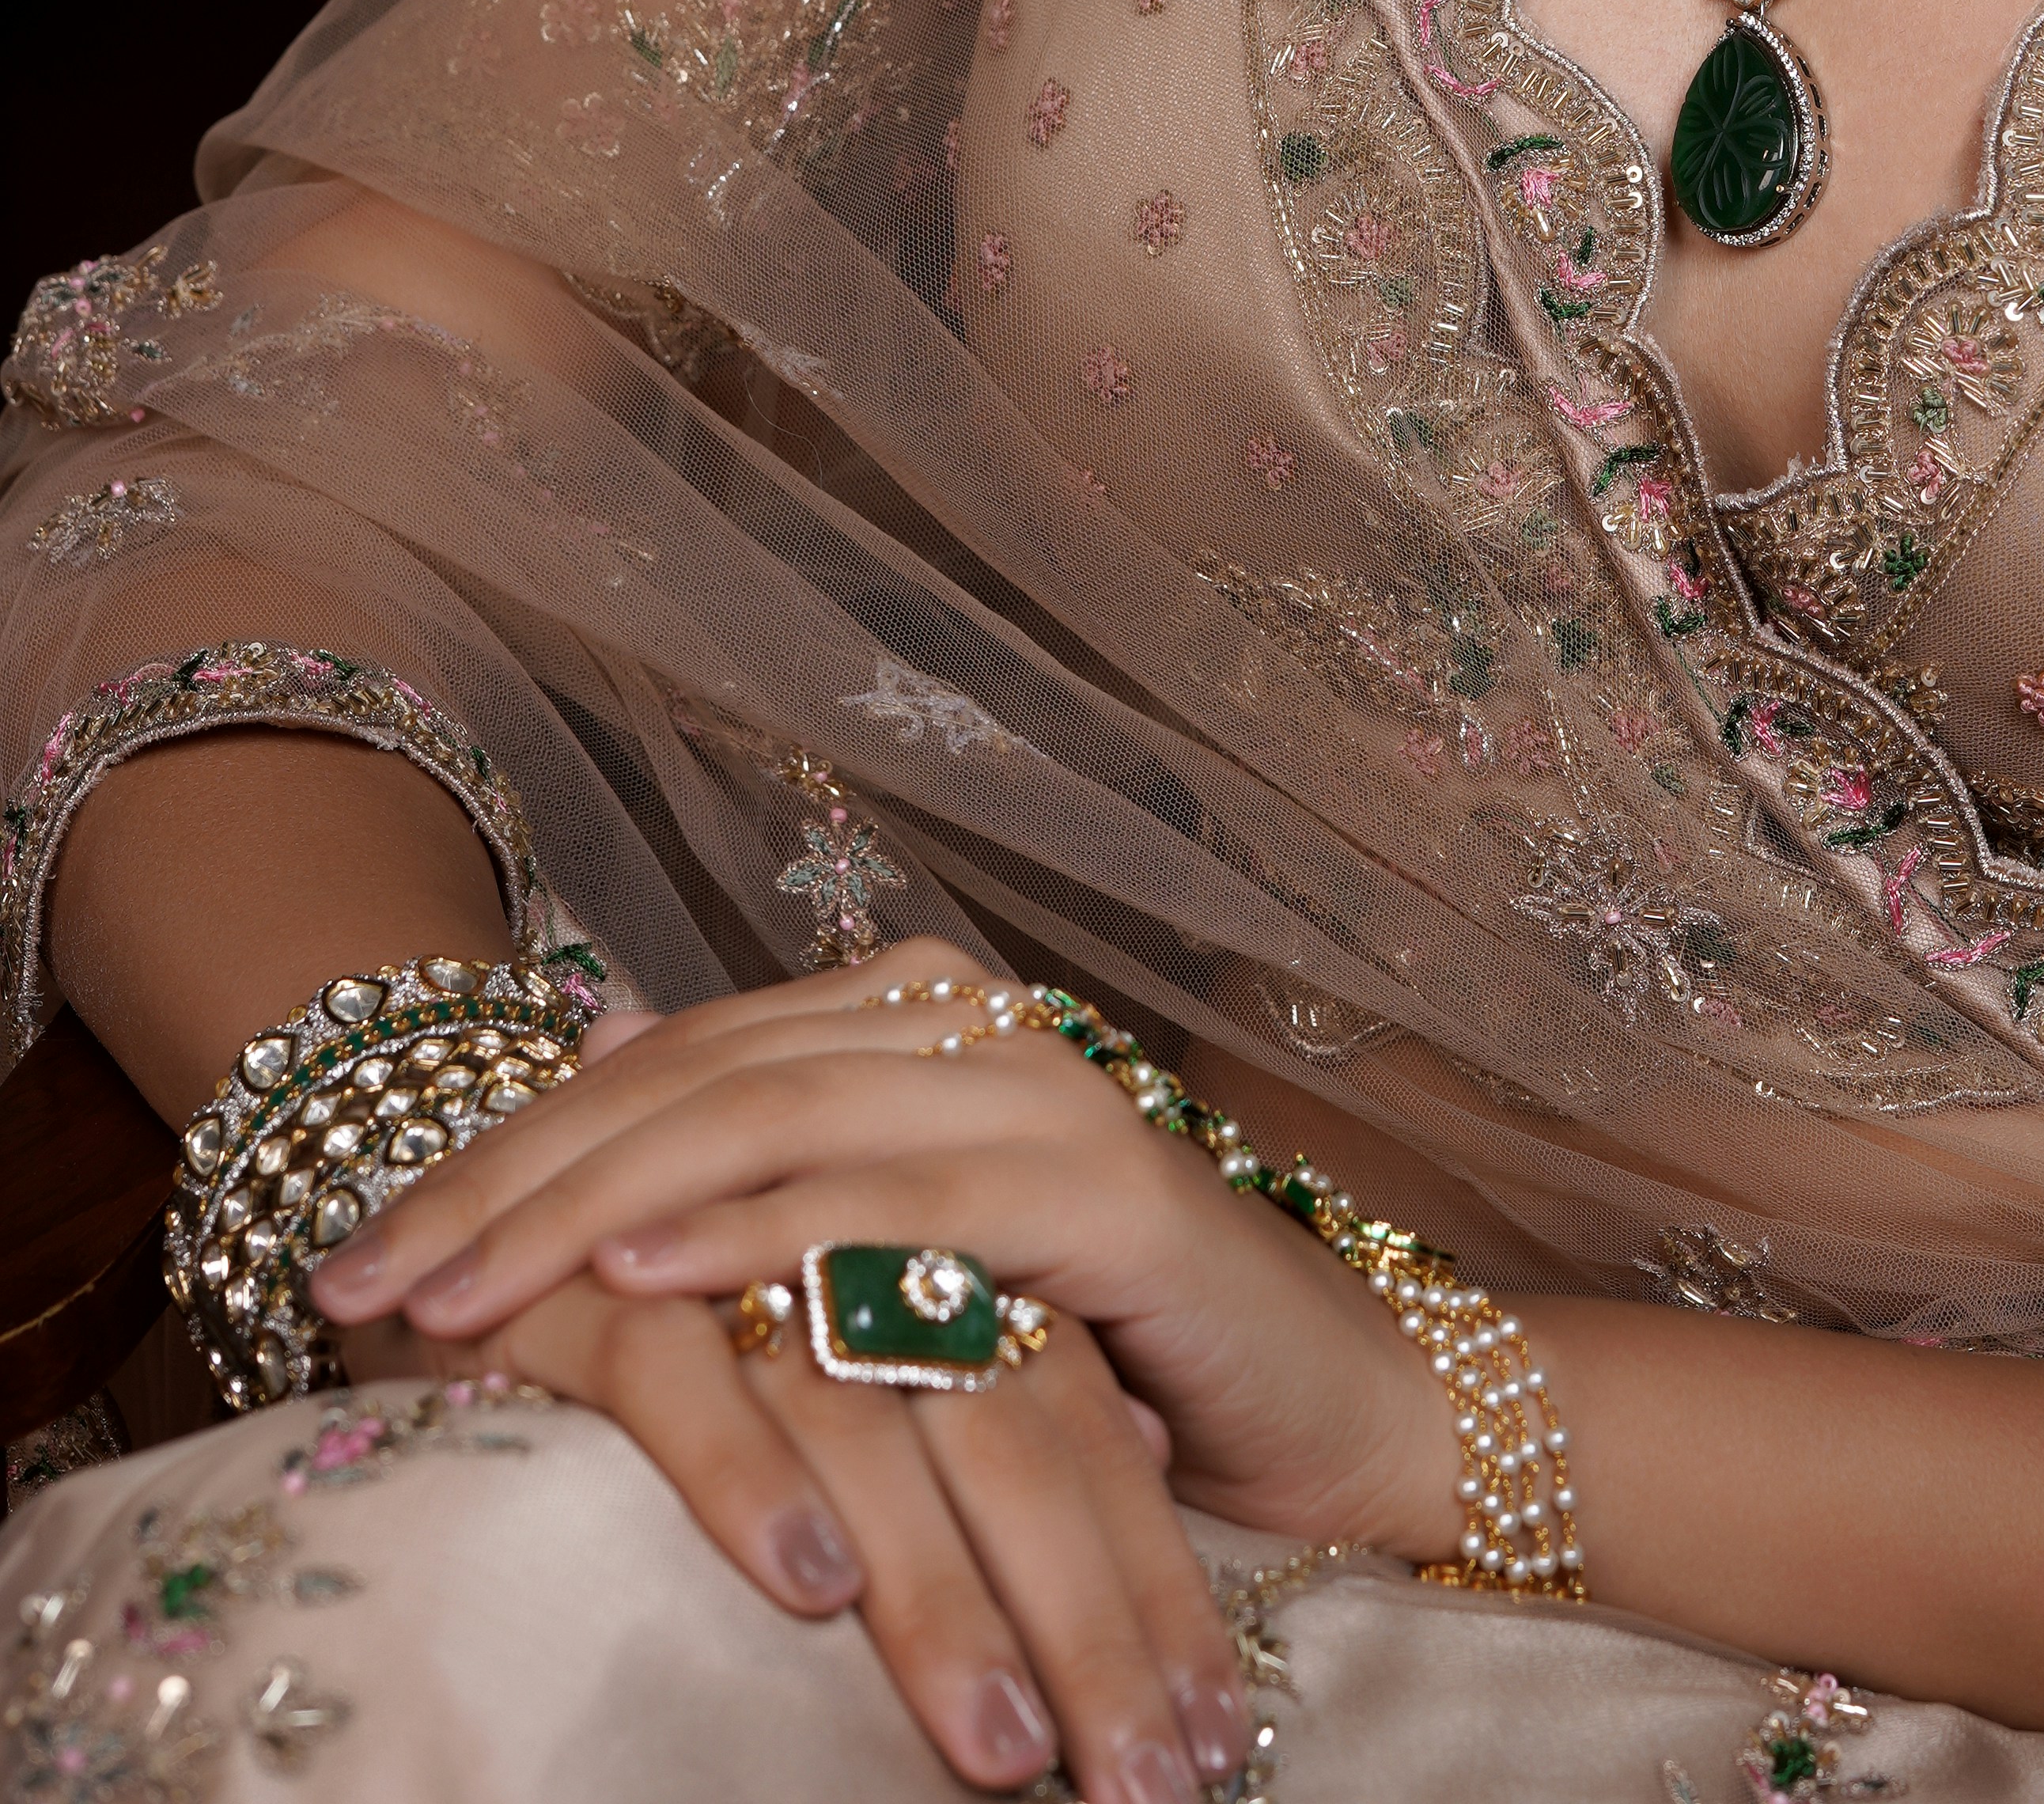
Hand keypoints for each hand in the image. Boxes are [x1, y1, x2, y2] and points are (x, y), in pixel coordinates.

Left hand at [312, 955, 1457, 1751]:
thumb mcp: (897, 1266)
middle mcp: (960, 1018)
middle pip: (686, 1076)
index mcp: (903, 1013)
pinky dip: (753, 1229)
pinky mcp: (1095, 1185)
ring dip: (586, 1209)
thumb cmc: (1100, 1353)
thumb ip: (764, 1165)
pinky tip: (643, 1274)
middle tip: (360, 1286)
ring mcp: (1032, 1086)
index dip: (498, 1155)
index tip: (350, 1261)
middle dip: (505, 1186)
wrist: (1322, 1402)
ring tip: (454, 1291)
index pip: (659, 1061)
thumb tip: (597, 1042)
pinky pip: (889, 1202)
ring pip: (762, 1119)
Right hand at [347, 1253, 1214, 1797]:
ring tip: (1004, 1755)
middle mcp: (854, 1222)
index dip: (1150, 1577)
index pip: (1079, 1409)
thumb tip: (1163, 1450)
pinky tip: (813, 1593)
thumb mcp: (870, 1342)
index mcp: (939, 1229)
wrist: (476, 1211)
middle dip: (1087, 1621)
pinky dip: (752, 1478)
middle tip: (1153, 1785)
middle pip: (1012, 1420)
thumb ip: (1007, 1375)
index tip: (1219, 1740)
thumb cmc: (700, 1311)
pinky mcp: (591, 1273)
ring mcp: (724, 1235)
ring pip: (874, 1422)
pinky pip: (682, 1378)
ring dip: (942, 1602)